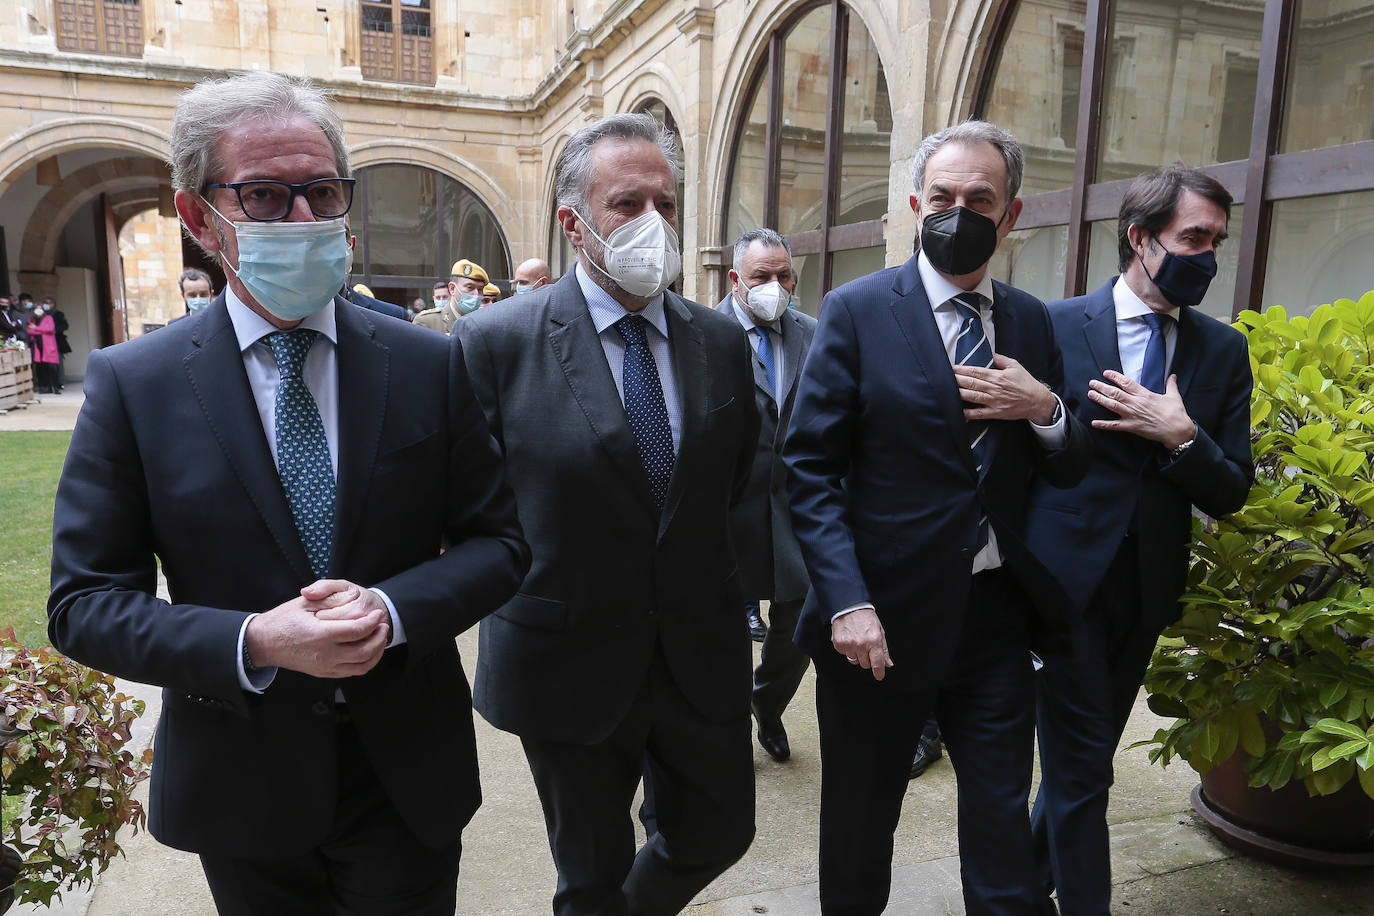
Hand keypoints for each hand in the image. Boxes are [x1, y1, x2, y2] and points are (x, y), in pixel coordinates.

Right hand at [245, 581, 388, 678]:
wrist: (263, 643)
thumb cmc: (283, 620)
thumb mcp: (305, 602)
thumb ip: (330, 599)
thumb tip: (354, 597)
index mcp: (320, 634)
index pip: (356, 630)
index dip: (372, 622)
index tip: (377, 614)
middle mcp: (324, 655)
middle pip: (364, 651)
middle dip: (379, 638)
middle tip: (383, 625)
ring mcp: (324, 667)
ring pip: (361, 666)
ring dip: (376, 652)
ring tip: (380, 638)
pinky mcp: (323, 673)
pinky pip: (351, 672)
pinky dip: (365, 663)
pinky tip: (368, 650)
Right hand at [831, 607, 893, 680]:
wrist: (849, 607)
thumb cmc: (866, 618)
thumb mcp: (879, 631)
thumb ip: (884, 649)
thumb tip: (888, 664)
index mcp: (874, 641)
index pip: (877, 663)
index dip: (879, 672)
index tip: (879, 675)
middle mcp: (861, 644)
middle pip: (865, 664)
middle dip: (867, 659)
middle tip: (866, 647)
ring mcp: (849, 644)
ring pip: (854, 660)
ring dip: (856, 654)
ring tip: (857, 640)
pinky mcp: (838, 643)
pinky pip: (844, 654)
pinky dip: (847, 649)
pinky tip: (849, 638)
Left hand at [953, 354, 1057, 424]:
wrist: (1037, 401)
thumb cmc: (1026, 382)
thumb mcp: (1015, 366)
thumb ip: (1001, 359)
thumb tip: (990, 354)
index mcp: (998, 376)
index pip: (976, 371)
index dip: (962, 369)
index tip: (951, 367)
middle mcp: (994, 389)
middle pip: (971, 383)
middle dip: (956, 379)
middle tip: (944, 376)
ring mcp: (994, 401)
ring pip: (973, 396)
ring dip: (959, 393)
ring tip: (947, 390)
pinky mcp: (995, 413)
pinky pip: (979, 413)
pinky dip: (968, 413)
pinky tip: (959, 410)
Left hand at [1087, 371, 1194, 447]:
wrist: (1177, 430)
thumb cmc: (1176, 413)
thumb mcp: (1174, 396)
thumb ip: (1171, 385)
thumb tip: (1173, 376)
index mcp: (1145, 394)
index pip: (1126, 382)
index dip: (1115, 377)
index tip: (1106, 373)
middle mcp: (1136, 403)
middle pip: (1115, 393)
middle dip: (1102, 387)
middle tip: (1092, 383)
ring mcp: (1132, 415)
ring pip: (1112, 405)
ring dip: (1100, 399)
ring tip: (1090, 394)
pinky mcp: (1132, 427)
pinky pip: (1114, 426)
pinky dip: (1103, 425)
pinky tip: (1093, 422)